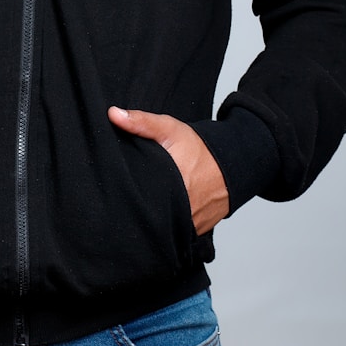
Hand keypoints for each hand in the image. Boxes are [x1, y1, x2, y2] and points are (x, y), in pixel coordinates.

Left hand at [108, 105, 228, 235]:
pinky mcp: (194, 231)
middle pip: (146, 212)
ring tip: (143, 204)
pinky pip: (174, 231)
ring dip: (151, 217)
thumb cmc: (199, 148)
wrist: (232, 164)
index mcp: (169, 183)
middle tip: (130, 194)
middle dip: (136, 205)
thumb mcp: (169, 129)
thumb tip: (113, 114)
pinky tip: (160, 213)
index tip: (116, 185)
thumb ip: (141, 122)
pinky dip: (166, 224)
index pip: (136, 195)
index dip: (123, 191)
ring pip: (159, 226)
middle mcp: (179, 208)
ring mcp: (187, 223)